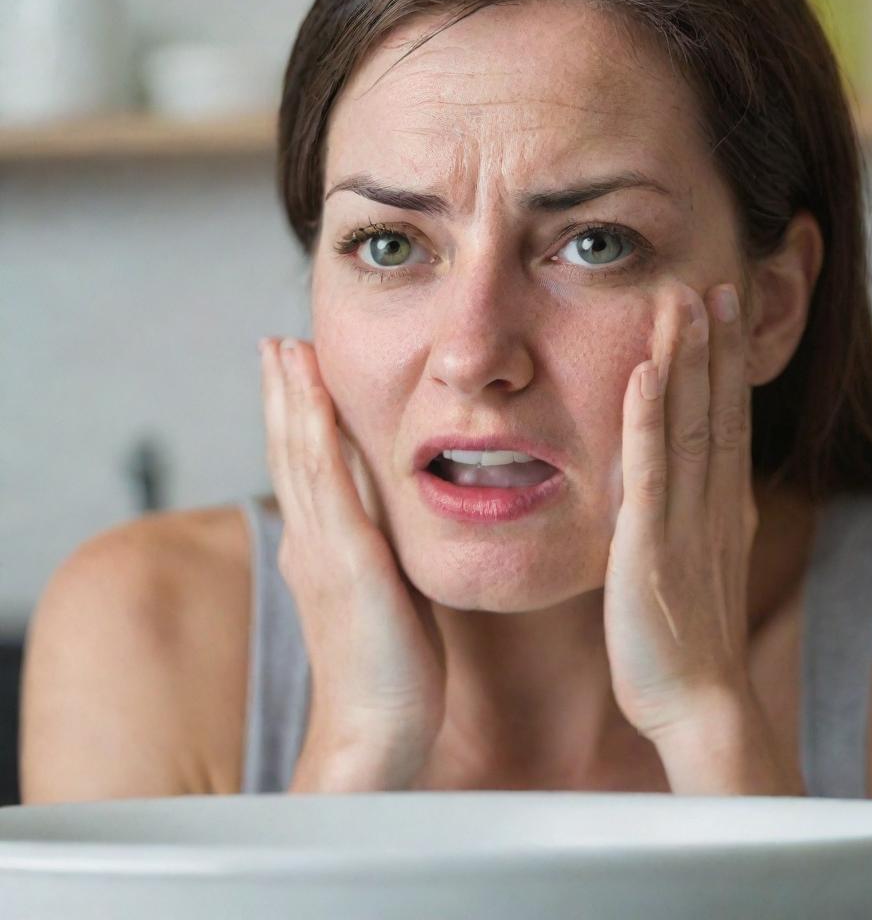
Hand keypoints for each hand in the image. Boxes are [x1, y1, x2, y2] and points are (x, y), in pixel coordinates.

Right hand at [259, 337, 446, 781]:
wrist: (376, 731)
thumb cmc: (388, 672)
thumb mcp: (384, 595)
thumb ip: (379, 554)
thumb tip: (391, 522)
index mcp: (319, 549)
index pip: (304, 470)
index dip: (297, 418)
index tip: (296, 373)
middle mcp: (309, 540)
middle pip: (290, 451)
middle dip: (283, 393)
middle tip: (276, 344)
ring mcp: (320, 547)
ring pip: (298, 453)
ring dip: (290, 396)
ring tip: (282, 349)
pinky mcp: (344, 557)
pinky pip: (325, 478)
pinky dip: (313, 428)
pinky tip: (309, 391)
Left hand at [602, 281, 758, 743]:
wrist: (697, 702)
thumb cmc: (687, 639)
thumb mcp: (697, 562)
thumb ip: (694, 515)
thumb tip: (690, 479)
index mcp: (720, 505)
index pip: (727, 418)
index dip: (726, 361)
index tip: (722, 308)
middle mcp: (712, 503)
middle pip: (718, 408)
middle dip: (715, 343)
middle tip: (714, 282)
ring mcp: (685, 521)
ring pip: (691, 425)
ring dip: (687, 361)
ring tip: (685, 302)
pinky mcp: (651, 546)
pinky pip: (650, 472)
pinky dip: (648, 420)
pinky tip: (643, 374)